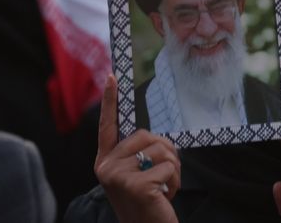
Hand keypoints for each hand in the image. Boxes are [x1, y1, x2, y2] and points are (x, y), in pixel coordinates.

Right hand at [94, 75, 180, 222]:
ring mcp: (118, 176)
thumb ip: (137, 155)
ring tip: (163, 189)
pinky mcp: (135, 185)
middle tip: (162, 177)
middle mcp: (105, 167)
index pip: (107, 126)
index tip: (111, 76)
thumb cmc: (147, 203)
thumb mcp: (136, 177)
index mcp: (104, 162)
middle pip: (147, 136)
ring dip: (172, 169)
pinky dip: (175, 182)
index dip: (109, 101)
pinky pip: (168, 167)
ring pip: (161, 150)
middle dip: (165, 152)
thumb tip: (151, 138)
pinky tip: (165, 197)